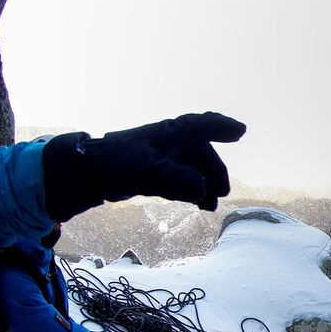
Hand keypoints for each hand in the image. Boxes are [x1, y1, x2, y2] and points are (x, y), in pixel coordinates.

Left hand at [42, 112, 245, 220]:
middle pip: (203, 155)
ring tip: (210, 205)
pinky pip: (184, 178)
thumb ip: (176, 180)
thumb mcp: (148, 172)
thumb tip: (203, 190)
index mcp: (173, 132)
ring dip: (205, 185)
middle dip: (215, 174)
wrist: (90, 173)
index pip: (203, 126)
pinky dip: (193, 189)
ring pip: (195, 168)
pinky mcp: (158, 170)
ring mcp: (166, 155)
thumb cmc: (119, 164)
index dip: (223, 127)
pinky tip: (198, 203)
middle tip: (222, 193)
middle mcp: (173, 141)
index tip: (240, 131)